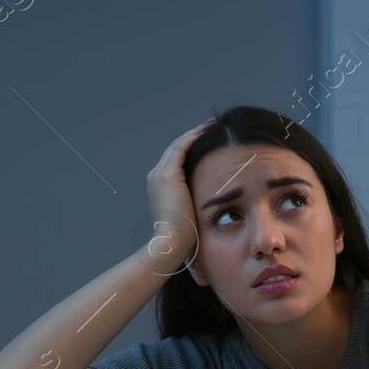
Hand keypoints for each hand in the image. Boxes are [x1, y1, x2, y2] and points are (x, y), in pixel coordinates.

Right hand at [144, 117, 215, 271]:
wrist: (171, 243)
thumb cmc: (182, 237)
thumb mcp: (188, 215)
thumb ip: (194, 203)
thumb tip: (212, 204)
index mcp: (160, 185)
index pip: (176, 160)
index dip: (191, 148)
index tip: (209, 141)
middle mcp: (156, 176)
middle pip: (176, 149)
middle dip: (194, 137)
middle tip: (212, 127)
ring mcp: (160, 174)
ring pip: (179, 145)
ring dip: (196, 133)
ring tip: (212, 125)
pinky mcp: (168, 175)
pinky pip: (182, 147)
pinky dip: (194, 137)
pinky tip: (208, 131)